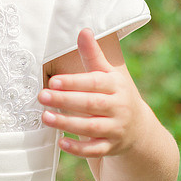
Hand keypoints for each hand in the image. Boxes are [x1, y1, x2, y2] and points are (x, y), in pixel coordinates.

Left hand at [39, 29, 146, 157]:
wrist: (139, 128)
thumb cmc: (116, 94)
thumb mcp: (108, 74)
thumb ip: (93, 55)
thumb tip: (83, 30)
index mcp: (116, 86)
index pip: (94, 83)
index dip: (74, 82)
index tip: (53, 80)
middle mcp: (118, 107)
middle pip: (91, 104)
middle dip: (65, 101)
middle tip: (42, 96)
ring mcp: (115, 129)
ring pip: (91, 128)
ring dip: (67, 124)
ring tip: (45, 117)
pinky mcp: (110, 147)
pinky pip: (95, 150)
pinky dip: (78, 149)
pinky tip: (61, 143)